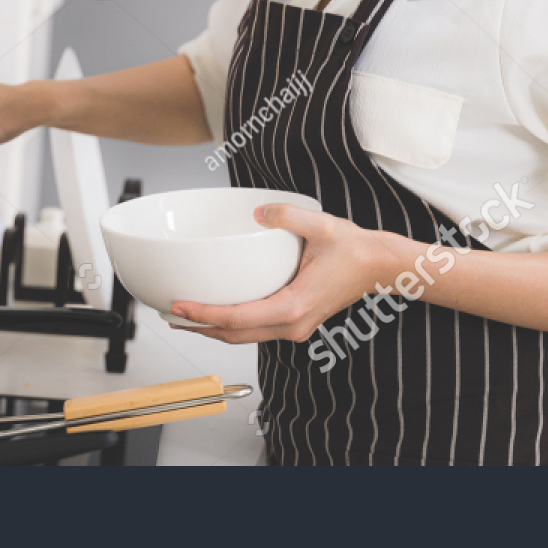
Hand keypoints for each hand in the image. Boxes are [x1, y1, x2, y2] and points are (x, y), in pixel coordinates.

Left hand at [170, 204, 401, 343]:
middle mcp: (292, 324)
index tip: (178, 306)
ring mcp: (294, 327)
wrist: (379, 266)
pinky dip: (232, 324)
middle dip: (199, 326)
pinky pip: (256, 329)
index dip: (204, 314)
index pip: (237, 318)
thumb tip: (260, 211)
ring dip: (213, 328)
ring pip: (244, 336)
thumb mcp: (322, 225)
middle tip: (169, 313)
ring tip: (185, 314)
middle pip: (234, 334)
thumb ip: (288, 215)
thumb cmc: (353, 249)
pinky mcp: (295, 323)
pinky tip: (217, 311)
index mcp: (293, 306)